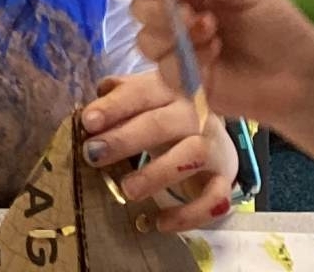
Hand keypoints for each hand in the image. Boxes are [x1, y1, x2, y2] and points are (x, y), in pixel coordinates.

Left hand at [82, 72, 237, 232]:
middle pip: (161, 124)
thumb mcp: (141, 99)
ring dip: (157, 174)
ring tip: (127, 190)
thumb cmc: (163, 114)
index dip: (113, 107)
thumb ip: (116, 99)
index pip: (139, 93)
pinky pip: (214, 199)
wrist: (212, 134)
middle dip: (124, 139)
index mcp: (168, 89)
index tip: (88, 122)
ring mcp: (213, 146)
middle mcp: (194, 114)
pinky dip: (189, 214)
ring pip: (191, 156)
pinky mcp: (225, 178)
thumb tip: (90, 113)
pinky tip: (161, 223)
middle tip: (93, 155)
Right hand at [126, 0, 313, 132]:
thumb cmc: (275, 25)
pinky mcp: (183, 82)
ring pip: (145, 41)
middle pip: (137, 8)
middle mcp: (172, 16)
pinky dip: (188, 62)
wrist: (301, 75)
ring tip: (214, 36)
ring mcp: (175, 51)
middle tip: (197, 15)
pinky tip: (215, 58)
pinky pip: (164, 70)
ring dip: (176, 36)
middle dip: (162, 10)